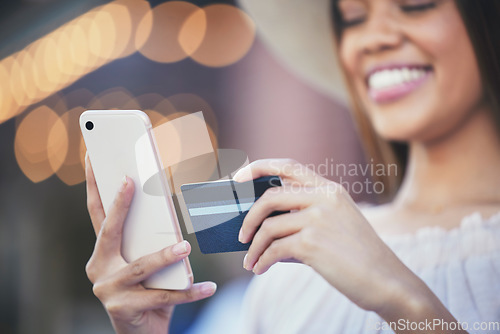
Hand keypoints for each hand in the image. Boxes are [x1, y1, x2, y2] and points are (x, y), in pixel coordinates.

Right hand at [85, 155, 215, 333]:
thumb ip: (148, 241)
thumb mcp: (145, 263)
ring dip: (165, 255)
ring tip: (186, 246)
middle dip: (120, 204)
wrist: (140, 333)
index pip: (96, 214)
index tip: (93, 159)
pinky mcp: (123, 308)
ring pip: (141, 266)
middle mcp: (99, 267)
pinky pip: (163, 296)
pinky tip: (209, 287)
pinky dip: (189, 292)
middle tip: (130, 180)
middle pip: (109, 231)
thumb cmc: (146, 290)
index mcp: (103, 252)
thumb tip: (168, 213)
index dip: (95, 186)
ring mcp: (108, 289)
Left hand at [234, 159, 423, 313]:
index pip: (287, 166)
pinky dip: (262, 260)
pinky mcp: (312, 243)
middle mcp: (324, 197)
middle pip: (269, 197)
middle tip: (241, 236)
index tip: (238, 178)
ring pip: (268, 227)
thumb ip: (306, 217)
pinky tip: (260, 269)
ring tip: (250, 261)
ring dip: (254, 247)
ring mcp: (318, 218)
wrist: (388, 281)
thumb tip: (262, 226)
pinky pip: (273, 249)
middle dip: (249, 218)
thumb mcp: (337, 224)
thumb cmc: (358, 257)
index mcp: (330, 189)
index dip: (258, 168)